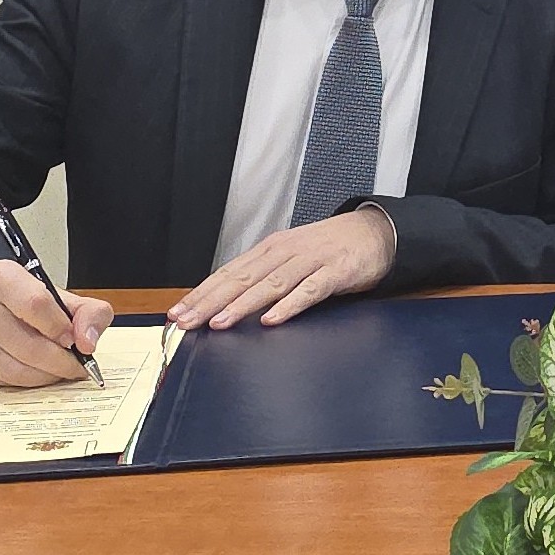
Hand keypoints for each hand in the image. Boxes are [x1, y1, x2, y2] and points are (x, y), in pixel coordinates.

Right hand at [0, 260, 116, 385]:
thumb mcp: (60, 296)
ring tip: (56, 371)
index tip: (75, 341)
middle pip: (27, 345)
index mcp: (0, 276)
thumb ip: (89, 312)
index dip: (62, 329)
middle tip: (74, 367)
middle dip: (59, 362)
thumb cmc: (22, 302)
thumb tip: (87, 342)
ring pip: (12, 370)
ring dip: (43, 377)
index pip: (36, 305)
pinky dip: (22, 384)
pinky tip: (32, 373)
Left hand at [169, 205, 397, 332]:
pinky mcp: (336, 272)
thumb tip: (228, 302)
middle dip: (211, 301)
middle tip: (187, 320)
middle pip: (242, 278)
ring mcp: (311, 260)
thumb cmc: (330, 249)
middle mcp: (285, 252)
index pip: (228, 272)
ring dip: (242, 305)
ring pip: (270, 284)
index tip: (178, 312)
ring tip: (220, 322)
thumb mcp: (292, 258)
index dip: (202, 293)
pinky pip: (309, 290)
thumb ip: (264, 277)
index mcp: (270, 249)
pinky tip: (272, 318)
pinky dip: (289, 305)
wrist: (376, 232)